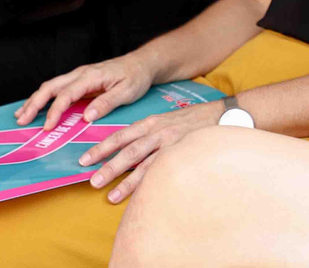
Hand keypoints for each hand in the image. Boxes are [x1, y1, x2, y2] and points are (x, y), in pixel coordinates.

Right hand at [15, 55, 156, 131]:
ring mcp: (78, 76)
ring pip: (50, 86)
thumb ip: (107, 103)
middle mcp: (80, 74)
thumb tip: (87, 117)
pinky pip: (57, 89)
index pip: (67, 95)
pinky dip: (43, 98)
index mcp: (91, 76)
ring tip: (21, 115)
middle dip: (34, 103)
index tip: (47, 127)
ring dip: (34, 100)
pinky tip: (35, 107)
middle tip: (22, 120)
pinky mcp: (79, 81)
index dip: (55, 111)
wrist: (141, 64)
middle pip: (51, 87)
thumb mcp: (127, 91)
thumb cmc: (135, 77)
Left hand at [77, 98, 227, 203]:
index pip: (121, 135)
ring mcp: (170, 143)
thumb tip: (132, 149)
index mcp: (151, 122)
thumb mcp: (168, 120)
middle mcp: (157, 131)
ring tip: (110, 196)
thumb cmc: (194, 120)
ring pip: (142, 163)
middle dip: (107, 166)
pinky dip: (149, 183)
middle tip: (91, 180)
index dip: (102, 147)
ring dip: (125, 181)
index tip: (85, 159)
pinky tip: (141, 196)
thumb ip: (150, 133)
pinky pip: (162, 170)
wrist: (223, 114)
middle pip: (127, 150)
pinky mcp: (183, 152)